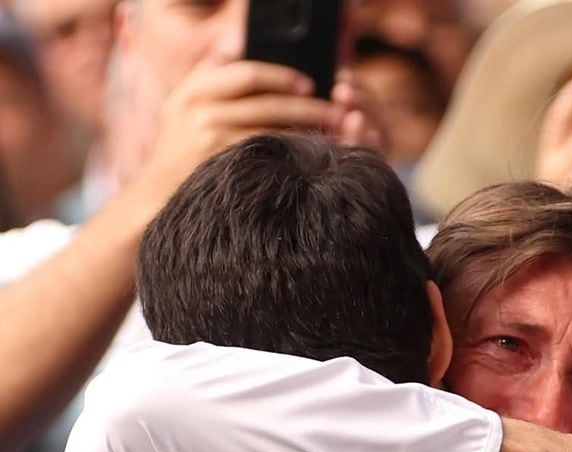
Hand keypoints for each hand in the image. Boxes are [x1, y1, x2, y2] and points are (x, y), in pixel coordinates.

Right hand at [132, 61, 377, 214]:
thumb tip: (236, 49)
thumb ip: (206, 80)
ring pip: (273, 128)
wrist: (153, 202)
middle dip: (307, 104)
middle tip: (337, 110)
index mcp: (192, 91)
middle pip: (266, 99)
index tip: (309, 84)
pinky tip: (315, 159)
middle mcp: (199, 110)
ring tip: (336, 134)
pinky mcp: (221, 166)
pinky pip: (270, 155)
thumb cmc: (176, 159)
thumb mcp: (179, 112)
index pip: (246, 72)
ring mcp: (209, 139)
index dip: (282, 75)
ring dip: (309, 129)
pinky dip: (295, 154)